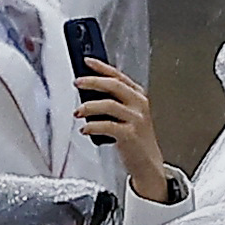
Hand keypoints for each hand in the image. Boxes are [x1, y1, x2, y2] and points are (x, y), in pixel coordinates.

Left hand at [75, 59, 171, 202]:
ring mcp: (136, 119)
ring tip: (77, 112)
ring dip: (88, 107)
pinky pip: (107, 126)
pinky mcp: (130, 135)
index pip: (118, 76)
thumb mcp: (127, 115)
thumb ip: (112, 101)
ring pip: (108, 105)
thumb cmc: (135, 139)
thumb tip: (86, 92)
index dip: (101, 67)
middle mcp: (139, 105)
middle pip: (113, 85)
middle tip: (77, 82)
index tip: (86, 61)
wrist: (147, 163)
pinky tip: (85, 129)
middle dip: (92, 82)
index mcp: (138, 96)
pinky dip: (92, 126)